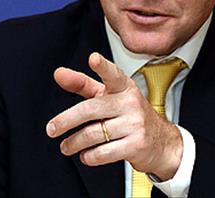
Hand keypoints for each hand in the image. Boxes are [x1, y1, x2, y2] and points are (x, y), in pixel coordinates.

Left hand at [46, 52, 182, 179]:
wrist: (163, 143)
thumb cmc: (130, 115)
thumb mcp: (109, 95)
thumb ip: (83, 84)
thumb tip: (59, 74)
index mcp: (123, 87)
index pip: (112, 74)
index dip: (102, 66)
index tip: (93, 58)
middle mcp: (130, 103)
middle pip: (91, 109)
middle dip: (66, 120)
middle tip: (52, 129)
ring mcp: (135, 124)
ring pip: (93, 134)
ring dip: (74, 143)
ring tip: (66, 146)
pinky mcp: (136, 145)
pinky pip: (103, 153)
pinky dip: (89, 156)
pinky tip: (85, 155)